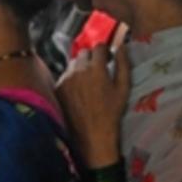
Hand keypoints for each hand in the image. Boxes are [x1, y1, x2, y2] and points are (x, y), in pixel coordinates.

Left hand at [56, 41, 130, 166]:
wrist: (92, 135)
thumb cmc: (111, 112)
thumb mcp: (123, 89)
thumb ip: (123, 65)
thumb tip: (121, 47)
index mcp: (96, 68)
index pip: (98, 46)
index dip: (104, 51)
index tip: (107, 58)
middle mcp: (78, 69)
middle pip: (84, 53)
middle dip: (92, 58)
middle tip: (98, 71)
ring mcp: (66, 78)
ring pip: (73, 64)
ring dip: (80, 67)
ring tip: (88, 82)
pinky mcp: (58, 87)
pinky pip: (65, 76)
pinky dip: (72, 79)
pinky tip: (78, 91)